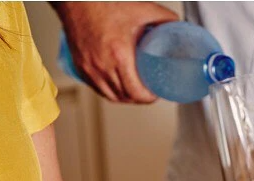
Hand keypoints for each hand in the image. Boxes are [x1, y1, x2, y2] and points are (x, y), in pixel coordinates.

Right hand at [55, 1, 177, 102]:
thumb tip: (177, 26)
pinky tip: (118, 89)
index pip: (135, 91)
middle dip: (139, 99)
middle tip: (148, 93)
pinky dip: (110, 92)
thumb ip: (161, 18)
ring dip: (125, 98)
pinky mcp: (82, 69)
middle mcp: (103, 66)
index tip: (154, 95)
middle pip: (125, 97)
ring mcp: (91, 70)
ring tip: (135, 93)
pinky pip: (99, 90)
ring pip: (112, 96)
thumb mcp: (139, 10)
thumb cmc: (103, 5)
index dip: (147, 98)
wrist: (76, 3)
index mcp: (119, 55)